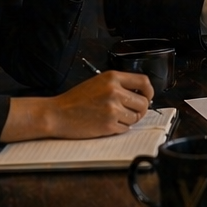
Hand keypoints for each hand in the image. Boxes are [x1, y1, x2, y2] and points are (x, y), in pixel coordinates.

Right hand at [2, 70, 152, 141]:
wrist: (57, 114)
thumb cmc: (75, 100)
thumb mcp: (98, 82)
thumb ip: (119, 85)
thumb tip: (140, 94)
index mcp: (112, 78)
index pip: (143, 82)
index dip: (149, 91)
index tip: (147, 96)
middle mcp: (114, 91)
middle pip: (143, 103)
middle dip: (139, 110)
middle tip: (130, 112)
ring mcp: (112, 108)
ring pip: (136, 117)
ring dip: (129, 120)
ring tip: (114, 117)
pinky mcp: (109, 124)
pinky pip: (126, 128)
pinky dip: (119, 128)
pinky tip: (107, 123)